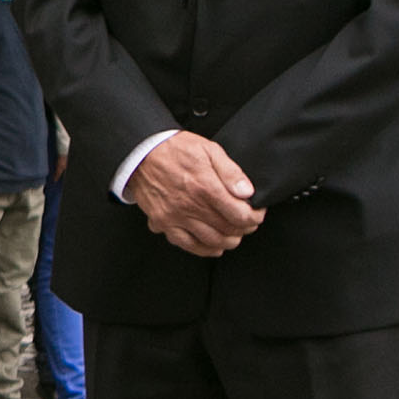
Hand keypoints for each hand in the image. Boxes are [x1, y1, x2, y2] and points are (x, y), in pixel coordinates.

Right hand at [127, 131, 265, 257]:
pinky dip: (204, 249)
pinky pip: (187, 245)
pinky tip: (213, 246)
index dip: (254, 217)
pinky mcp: (163, 222)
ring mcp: (175, 217)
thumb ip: (230, 172)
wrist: (141, 153)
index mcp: (205, 187)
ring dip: (228, 241)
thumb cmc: (175, 149)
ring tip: (233, 234)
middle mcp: (190, 206)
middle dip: (244, 229)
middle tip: (247, 223)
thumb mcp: (209, 150)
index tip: (256, 213)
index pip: (240, 215)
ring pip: (211, 241)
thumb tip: (247, 192)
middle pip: (228, 230)